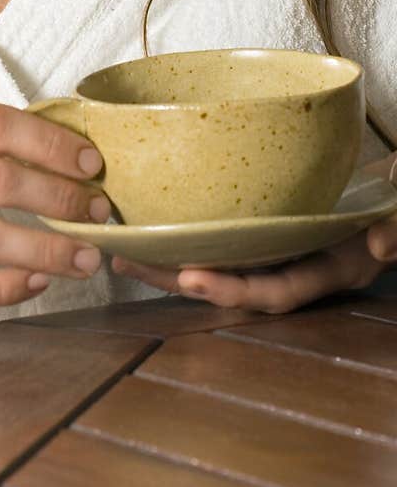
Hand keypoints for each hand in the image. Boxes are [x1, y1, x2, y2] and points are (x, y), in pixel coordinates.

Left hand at [111, 226, 391, 314]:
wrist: (396, 195)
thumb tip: (382, 244)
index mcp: (332, 269)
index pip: (278, 291)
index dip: (235, 289)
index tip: (192, 277)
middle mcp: (302, 267)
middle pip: (232, 286)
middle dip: (177, 281)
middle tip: (125, 263)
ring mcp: (285, 253)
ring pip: (220, 267)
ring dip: (169, 264)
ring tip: (118, 252)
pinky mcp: (270, 232)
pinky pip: (224, 243)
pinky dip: (186, 240)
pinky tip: (148, 229)